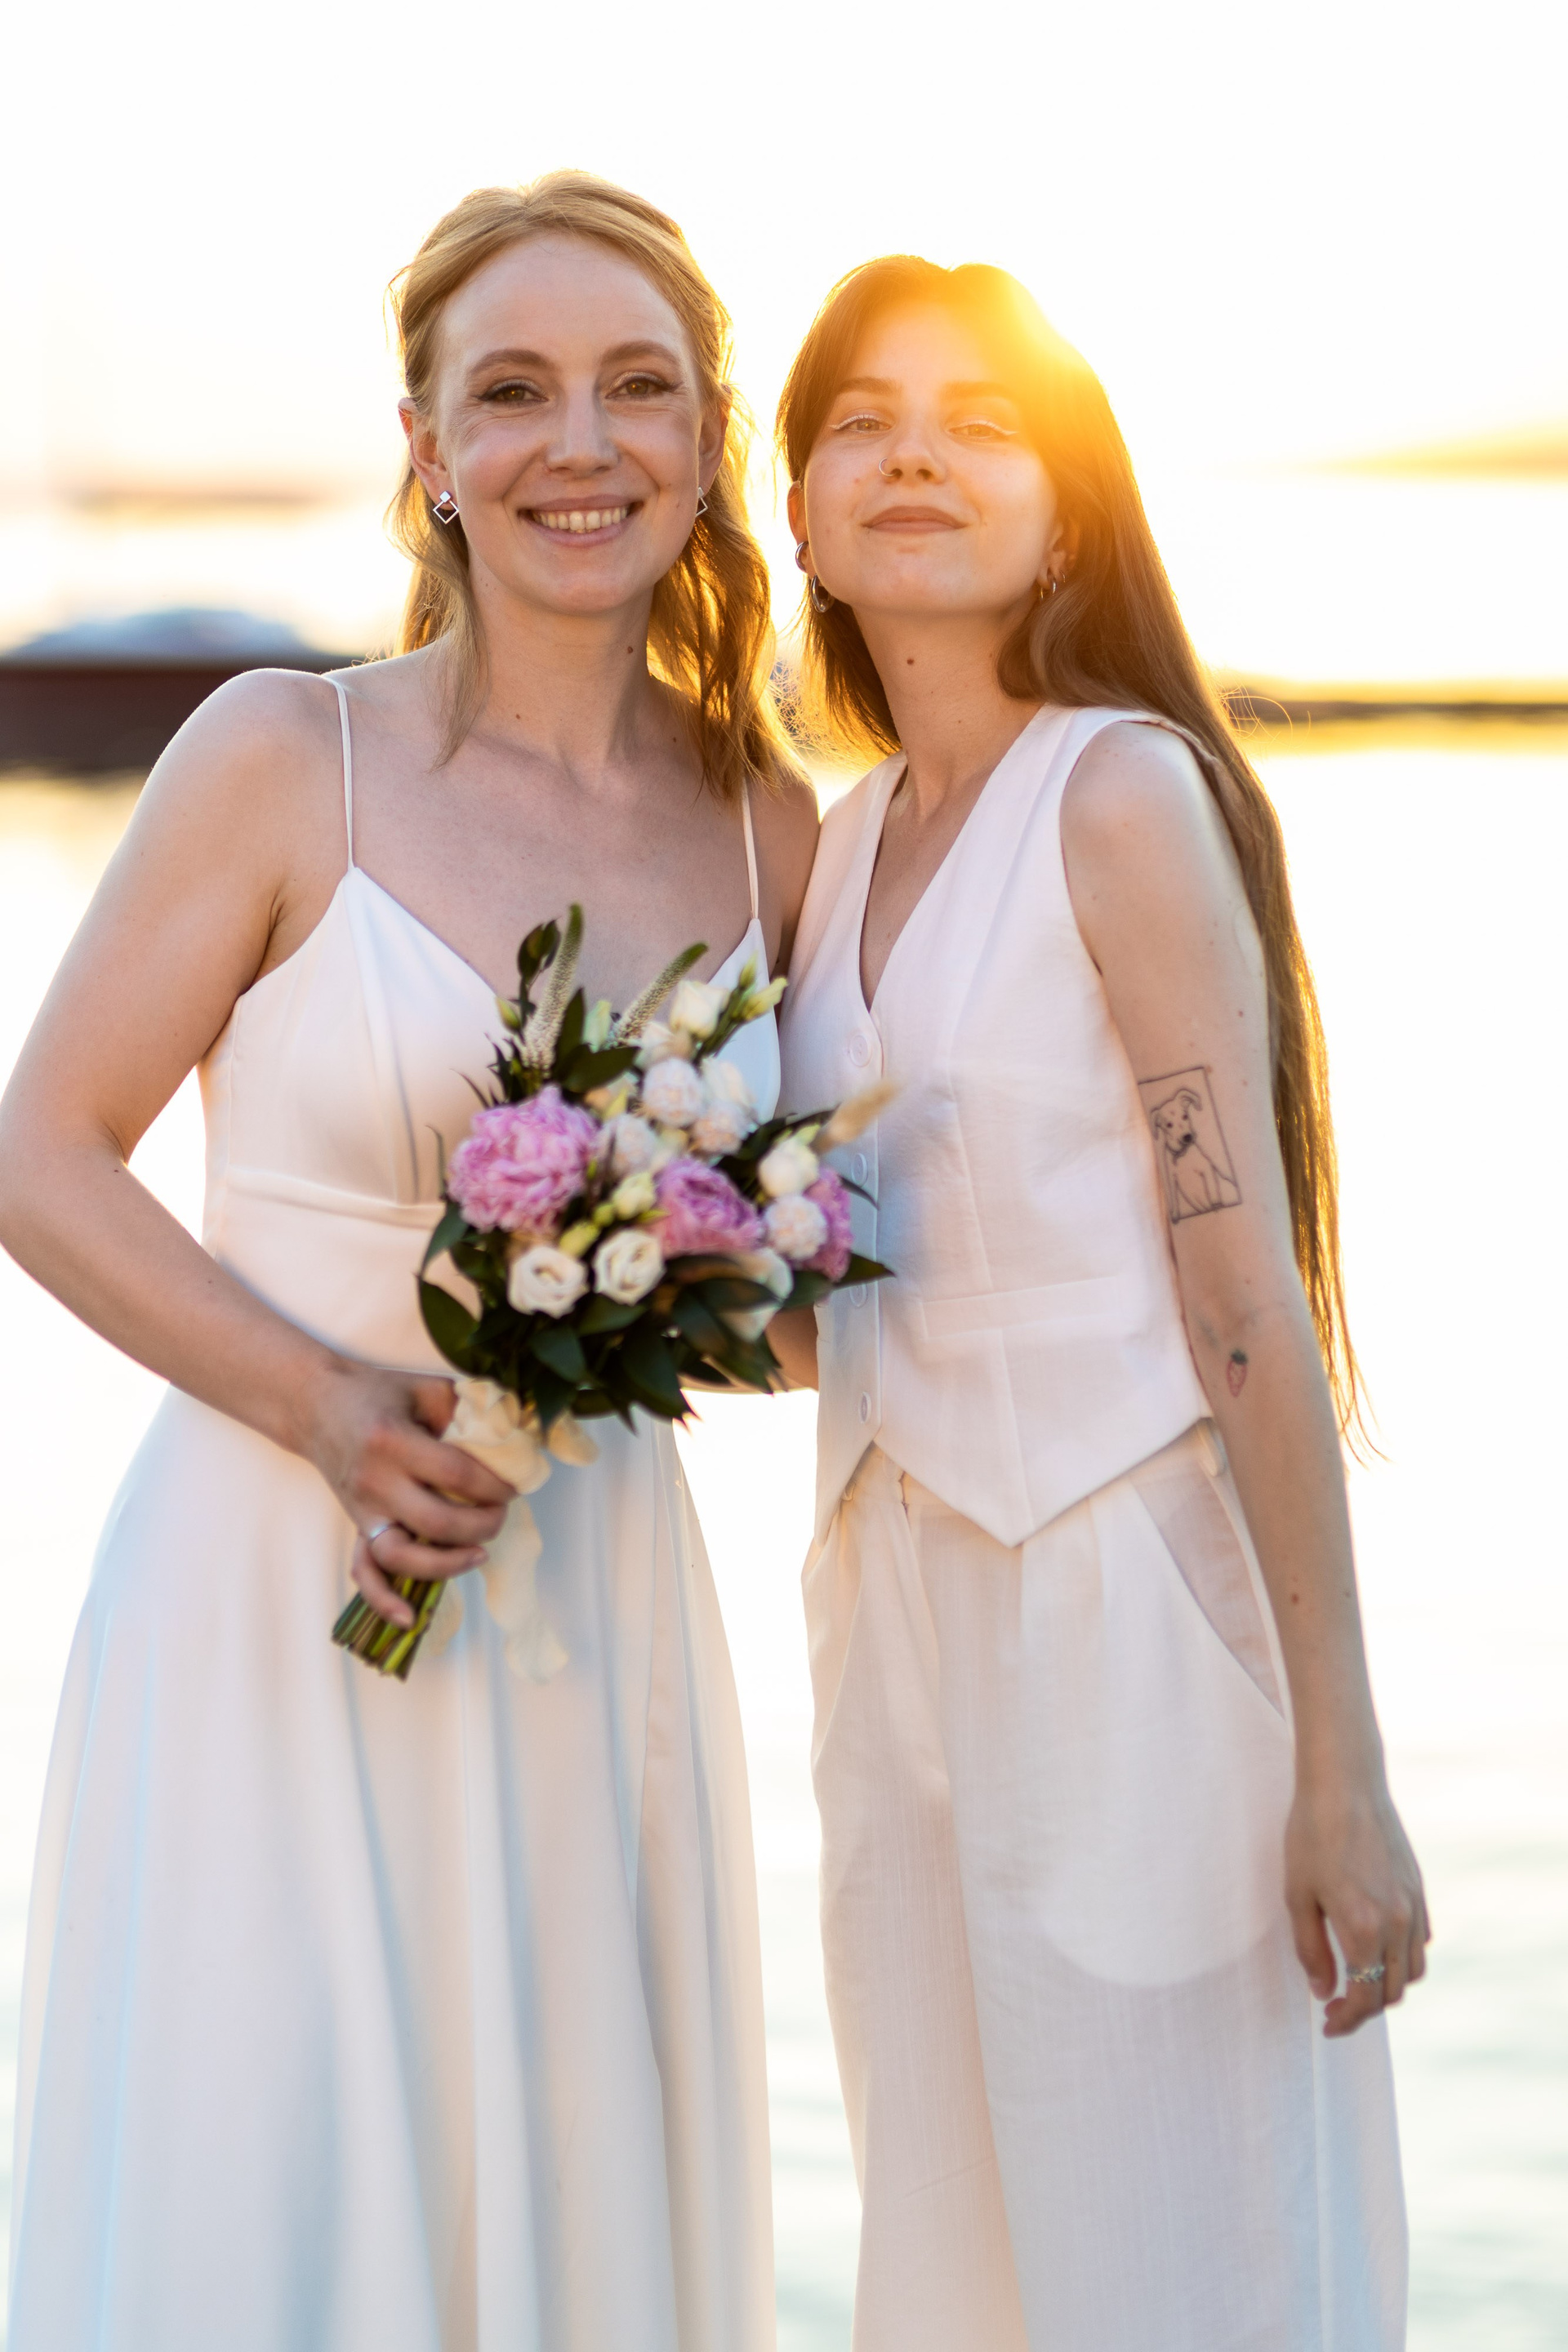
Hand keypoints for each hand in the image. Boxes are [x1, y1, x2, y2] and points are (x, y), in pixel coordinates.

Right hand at [304, 1359, 514, 1629]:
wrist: (316, 1404)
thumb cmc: (377, 1393)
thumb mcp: (425, 1388)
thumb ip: (467, 1410)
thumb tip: (514, 1437)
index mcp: (393, 1441)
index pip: (456, 1474)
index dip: (494, 1485)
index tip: (515, 1485)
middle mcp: (375, 1481)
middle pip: (436, 1521)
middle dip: (481, 1524)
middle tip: (502, 1514)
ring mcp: (362, 1509)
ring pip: (402, 1555)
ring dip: (446, 1564)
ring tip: (479, 1556)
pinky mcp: (356, 1525)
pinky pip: (364, 1571)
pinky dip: (384, 1600)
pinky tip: (410, 1618)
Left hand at [1285, 1766, 1430, 2036]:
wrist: (1345, 1784)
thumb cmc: (1312, 1834)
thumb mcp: (1297, 1895)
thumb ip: (1311, 1950)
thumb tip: (1324, 1992)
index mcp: (1364, 1927)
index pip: (1366, 1996)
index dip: (1348, 2019)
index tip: (1328, 2024)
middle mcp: (1397, 1922)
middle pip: (1393, 1990)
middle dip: (1366, 2009)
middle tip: (1337, 2007)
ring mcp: (1413, 1906)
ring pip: (1413, 1971)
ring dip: (1389, 1985)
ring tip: (1358, 1981)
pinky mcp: (1418, 1890)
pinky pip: (1420, 1941)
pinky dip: (1403, 1958)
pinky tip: (1377, 1949)